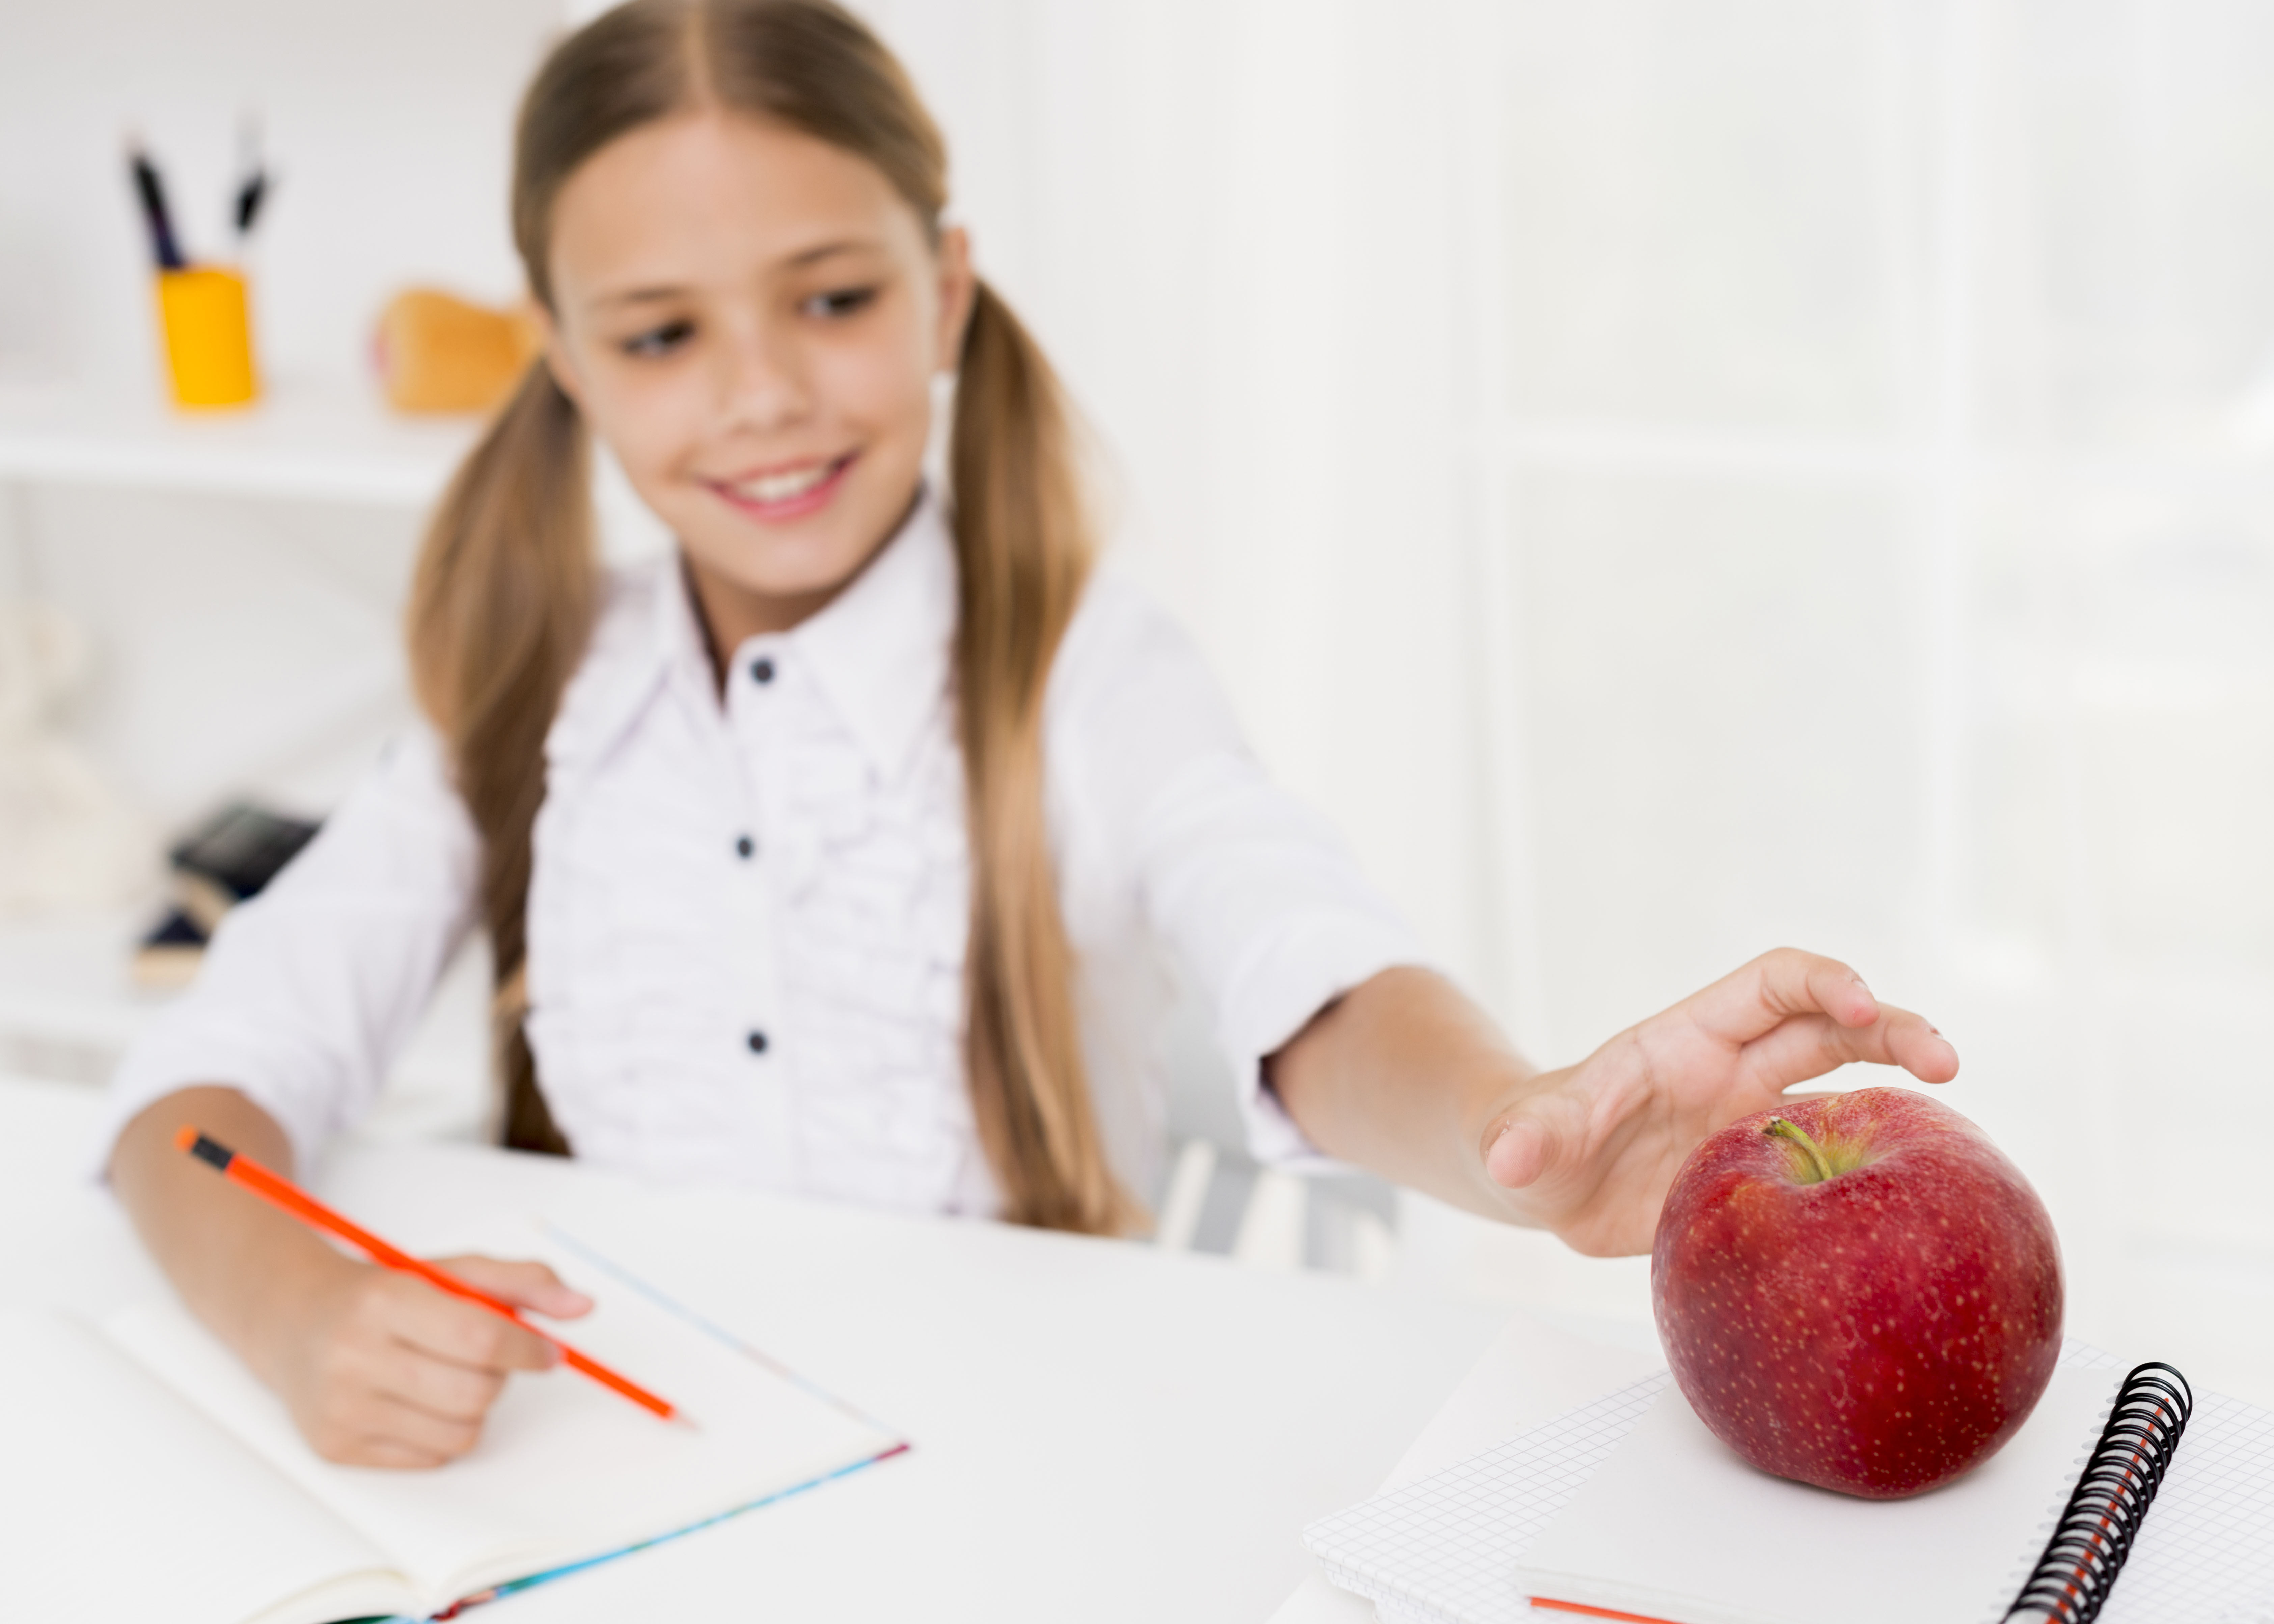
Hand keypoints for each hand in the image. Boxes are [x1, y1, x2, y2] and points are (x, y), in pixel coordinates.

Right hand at [262, 1251, 591, 1467]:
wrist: (296, 1320)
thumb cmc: (387, 1295)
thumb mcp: (454, 1271)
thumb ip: (524, 1282)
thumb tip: (584, 1306)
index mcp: (386, 1302)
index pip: (482, 1338)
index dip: (529, 1348)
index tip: (546, 1351)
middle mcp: (355, 1357)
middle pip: (476, 1392)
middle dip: (496, 1376)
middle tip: (478, 1357)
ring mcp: (342, 1409)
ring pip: (461, 1433)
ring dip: (473, 1407)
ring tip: (445, 1375)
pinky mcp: (336, 1449)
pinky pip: (431, 1458)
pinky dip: (442, 1433)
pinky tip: (417, 1400)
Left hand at [1480, 949, 1958, 1256]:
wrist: (1541, 1182)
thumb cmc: (1534, 1142)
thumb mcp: (1524, 1141)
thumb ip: (1525, 1142)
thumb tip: (1509, 1162)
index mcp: (1688, 1041)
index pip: (1772, 986)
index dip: (1821, 984)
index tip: (1861, 1005)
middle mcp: (1734, 1073)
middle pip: (1831, 1030)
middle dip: (1892, 1029)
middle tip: (1946, 1059)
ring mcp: (1753, 1123)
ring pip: (1846, 1092)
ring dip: (1902, 1096)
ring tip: (1958, 1119)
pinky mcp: (1761, 1176)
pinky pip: (1834, 1162)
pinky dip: (1878, 1163)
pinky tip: (1925, 1185)